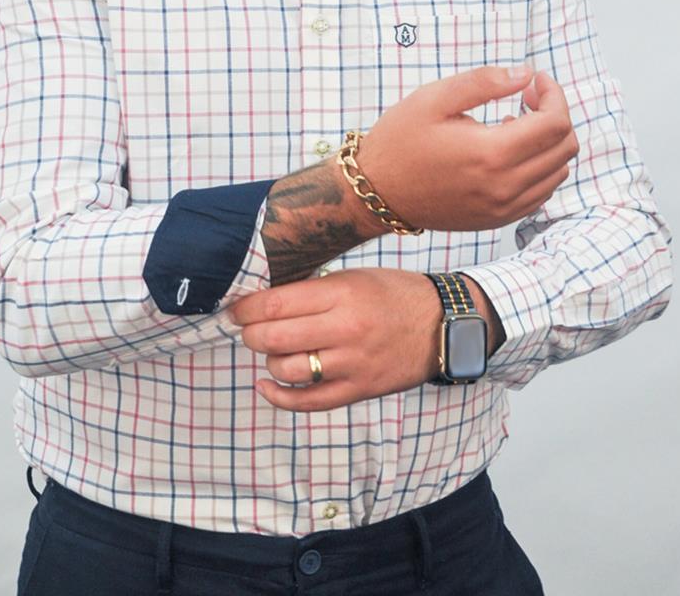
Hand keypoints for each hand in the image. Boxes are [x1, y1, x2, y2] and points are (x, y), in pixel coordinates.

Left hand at [231, 269, 442, 411]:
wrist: (443, 325)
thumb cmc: (395, 294)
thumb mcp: (354, 277)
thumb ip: (314, 290)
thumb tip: (267, 301)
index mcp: (342, 293)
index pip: (277, 304)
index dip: (247, 308)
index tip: (236, 308)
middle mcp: (345, 329)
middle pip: (274, 337)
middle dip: (250, 333)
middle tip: (245, 328)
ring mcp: (352, 364)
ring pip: (286, 369)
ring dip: (268, 360)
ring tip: (269, 349)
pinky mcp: (358, 390)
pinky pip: (308, 401)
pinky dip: (280, 397)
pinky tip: (267, 385)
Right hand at [355, 66, 578, 232]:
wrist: (376, 192)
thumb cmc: (400, 141)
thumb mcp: (434, 98)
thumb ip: (484, 82)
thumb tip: (526, 74)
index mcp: (492, 154)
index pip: (555, 123)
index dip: (554, 94)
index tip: (535, 80)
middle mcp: (505, 187)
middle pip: (565, 148)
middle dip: (555, 114)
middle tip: (527, 97)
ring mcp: (504, 209)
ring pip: (558, 172)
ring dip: (549, 142)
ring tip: (515, 122)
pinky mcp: (498, 219)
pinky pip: (541, 193)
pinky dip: (540, 167)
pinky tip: (510, 150)